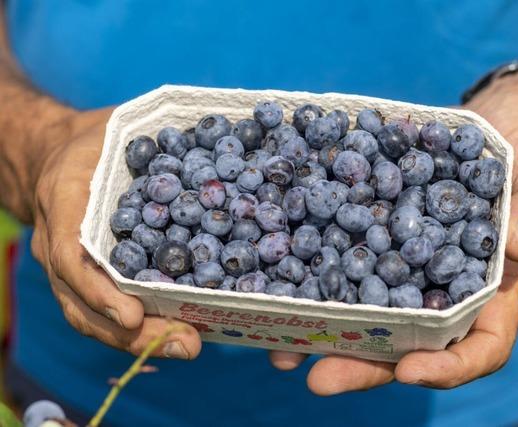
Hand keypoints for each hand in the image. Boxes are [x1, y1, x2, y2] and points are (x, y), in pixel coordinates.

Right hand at [30, 109, 201, 358]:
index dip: (98, 289)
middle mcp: (60, 246)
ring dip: (140, 340)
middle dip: (131, 332)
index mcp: (63, 204)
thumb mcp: (114, 126)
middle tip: (184, 344)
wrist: (60, 154)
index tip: (132, 315)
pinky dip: (140, 326)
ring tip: (187, 346)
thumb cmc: (95, 140)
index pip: (70, 255)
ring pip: (94, 316)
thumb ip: (149, 140)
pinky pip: (109, 308)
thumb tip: (218, 132)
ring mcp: (70, 268)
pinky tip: (179, 334)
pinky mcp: (91, 277)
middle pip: (83, 304)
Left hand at [270, 86, 517, 393]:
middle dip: (364, 366)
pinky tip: (279, 285)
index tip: (409, 371)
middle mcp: (444, 289)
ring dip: (326, 335)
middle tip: (318, 379)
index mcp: (493, 291)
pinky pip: (349, 263)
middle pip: (408, 346)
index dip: (447, 368)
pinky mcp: (380, 238)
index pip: (479, 348)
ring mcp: (408, 267)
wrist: (491, 122)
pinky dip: (316, 279)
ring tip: (280, 350)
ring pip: (368, 315)